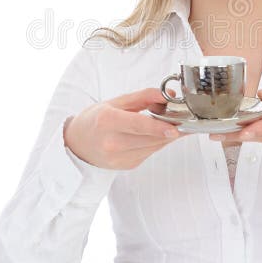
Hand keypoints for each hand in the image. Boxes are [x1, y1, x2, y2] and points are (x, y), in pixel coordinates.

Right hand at [64, 87, 190, 169]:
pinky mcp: (128, 166)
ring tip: (172, 124)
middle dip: (169, 129)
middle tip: (184, 119)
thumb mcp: (116, 102)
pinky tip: (155, 134)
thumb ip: (143, 97)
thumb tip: (168, 96)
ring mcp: (120, 158)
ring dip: (165, 136)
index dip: (157, 127)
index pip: (136, 125)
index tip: (175, 128)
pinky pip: (150, 152)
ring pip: (153, 147)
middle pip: (149, 138)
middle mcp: (112, 143)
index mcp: (107, 121)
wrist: (78, 144)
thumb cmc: (96, 120)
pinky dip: (156, 142)